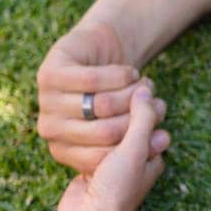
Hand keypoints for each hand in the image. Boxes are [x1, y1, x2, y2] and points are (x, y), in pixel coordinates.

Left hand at [36, 21, 168, 172]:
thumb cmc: (115, 95)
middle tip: (156, 103)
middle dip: (140, 118)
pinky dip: (122, 76)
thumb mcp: (125, 122)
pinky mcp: (48, 75)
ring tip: (146, 87)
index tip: (161, 134)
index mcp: (64, 150)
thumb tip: (163, 141)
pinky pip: (94, 80)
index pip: (103, 158)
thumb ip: (139, 136)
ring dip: (134, 93)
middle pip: (106, 132)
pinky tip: (131, 74)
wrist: (97, 52)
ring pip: (103, 105)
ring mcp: (46, 102)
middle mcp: (50, 130)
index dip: (137, 146)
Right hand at [57, 84, 167, 210]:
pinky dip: (89, 133)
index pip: (154, 125)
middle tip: (128, 88)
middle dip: (130, 110)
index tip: (145, 84)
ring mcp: (112, 166)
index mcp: (152, 158)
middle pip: (133, 128)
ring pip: (112, 135)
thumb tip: (145, 91)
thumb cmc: (117, 187)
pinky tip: (81, 119)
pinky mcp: (90, 168)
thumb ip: (142, 119)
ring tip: (102, 100)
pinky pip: (92, 144)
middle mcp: (135, 163)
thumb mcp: (135, 148)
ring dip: (108, 120)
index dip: (151, 105)